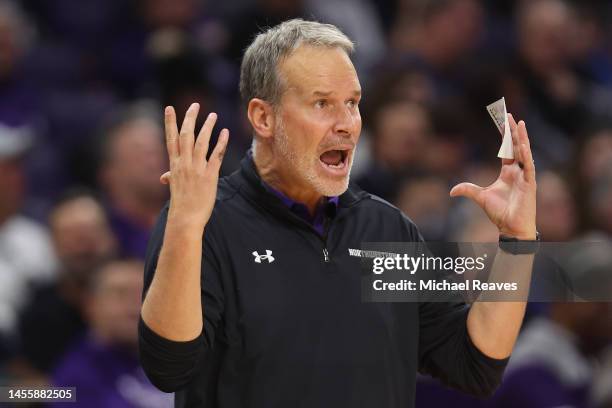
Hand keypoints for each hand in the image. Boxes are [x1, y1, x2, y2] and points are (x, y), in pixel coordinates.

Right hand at [160, 103, 228, 230]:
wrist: (186, 218)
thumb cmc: (180, 205)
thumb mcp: (174, 188)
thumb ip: (171, 177)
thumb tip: (164, 177)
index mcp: (174, 165)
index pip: (171, 139)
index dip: (170, 122)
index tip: (169, 108)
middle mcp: (184, 164)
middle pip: (186, 135)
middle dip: (190, 118)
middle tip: (195, 105)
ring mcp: (197, 168)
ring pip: (202, 142)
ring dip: (207, 127)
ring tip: (213, 115)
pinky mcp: (210, 175)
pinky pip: (216, 155)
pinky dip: (221, 143)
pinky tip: (225, 132)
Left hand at [450, 114, 536, 239]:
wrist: (511, 227)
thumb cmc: (500, 213)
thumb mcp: (480, 197)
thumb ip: (468, 190)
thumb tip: (452, 191)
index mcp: (508, 172)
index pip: (506, 150)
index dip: (504, 136)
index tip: (503, 121)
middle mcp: (518, 171)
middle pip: (515, 146)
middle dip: (512, 131)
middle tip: (509, 115)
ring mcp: (525, 176)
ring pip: (524, 152)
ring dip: (522, 138)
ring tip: (519, 123)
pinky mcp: (530, 183)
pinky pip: (528, 166)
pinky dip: (526, 155)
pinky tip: (524, 144)